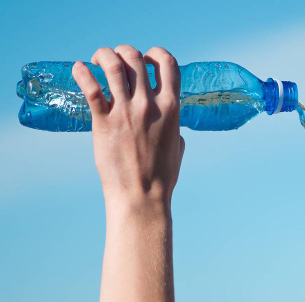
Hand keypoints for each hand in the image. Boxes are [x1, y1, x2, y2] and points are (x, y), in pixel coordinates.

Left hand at [72, 45, 184, 207]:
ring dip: (103, 56)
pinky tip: (79, 70)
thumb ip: (174, 129)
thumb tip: (172, 126)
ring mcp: (126, 112)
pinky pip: (90, 87)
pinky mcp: (104, 123)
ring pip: (112, 64)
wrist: (141, 197)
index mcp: (171, 109)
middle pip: (135, 57)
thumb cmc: (162, 178)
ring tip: (95, 61)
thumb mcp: (177, 148)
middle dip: (124, 52)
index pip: (167, 63)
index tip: (147, 60)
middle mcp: (149, 105)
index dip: (156, 54)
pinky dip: (81, 72)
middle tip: (115, 62)